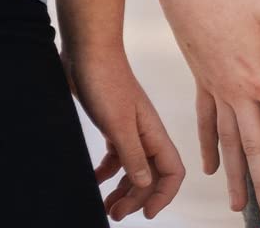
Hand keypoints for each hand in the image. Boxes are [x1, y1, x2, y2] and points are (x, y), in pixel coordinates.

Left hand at [65, 47, 184, 220]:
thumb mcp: (118, 123)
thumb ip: (133, 155)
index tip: (146, 214)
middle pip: (151, 176)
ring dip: (123, 190)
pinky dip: (107, 172)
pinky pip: (115, 156)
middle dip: (137, 199)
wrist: (87, 49)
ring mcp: (128, 127)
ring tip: (106, 206)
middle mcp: (144, 132)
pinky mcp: (111, 123)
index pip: (172, 172)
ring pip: (133, 168)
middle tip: (114, 214)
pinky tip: (95, 180)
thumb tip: (145, 184)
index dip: (164, 196)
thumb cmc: (105, 80)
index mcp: (153, 132)